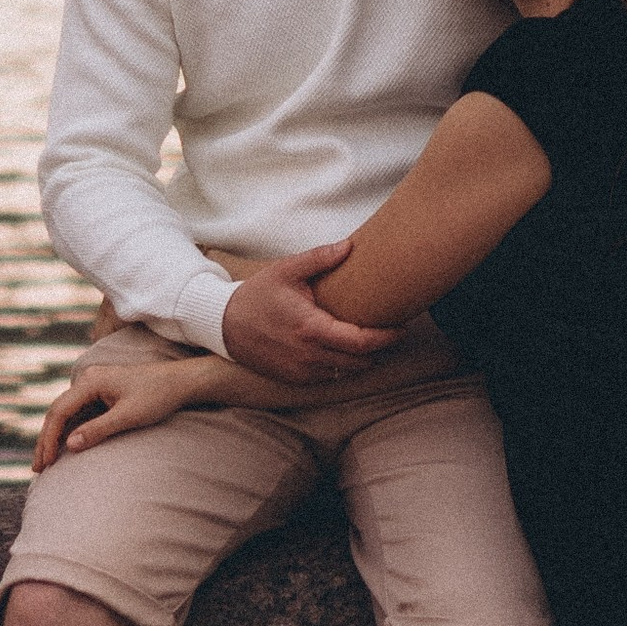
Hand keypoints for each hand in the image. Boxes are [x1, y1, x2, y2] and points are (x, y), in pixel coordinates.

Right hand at [33, 359, 215, 468]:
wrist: (181, 382)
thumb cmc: (158, 396)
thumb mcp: (128, 416)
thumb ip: (98, 430)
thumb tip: (69, 445)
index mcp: (91, 381)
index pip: (59, 412)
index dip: (49, 439)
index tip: (46, 463)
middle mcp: (88, 379)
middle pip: (57, 412)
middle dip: (45, 440)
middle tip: (37, 469)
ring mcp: (93, 384)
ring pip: (65, 413)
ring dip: (54, 436)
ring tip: (45, 462)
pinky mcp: (101, 392)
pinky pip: (78, 412)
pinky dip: (68, 430)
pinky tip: (63, 447)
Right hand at [221, 243, 399, 384]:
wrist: (224, 326)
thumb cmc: (258, 296)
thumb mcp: (286, 271)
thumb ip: (319, 258)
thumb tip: (350, 246)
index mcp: (311, 328)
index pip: (362, 341)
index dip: (387, 337)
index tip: (402, 328)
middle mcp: (309, 355)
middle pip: (360, 361)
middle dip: (380, 349)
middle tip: (391, 331)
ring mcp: (301, 371)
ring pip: (346, 371)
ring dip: (362, 359)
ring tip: (371, 339)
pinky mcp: (294, 379)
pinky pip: (329, 377)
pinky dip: (341, 365)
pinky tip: (345, 349)